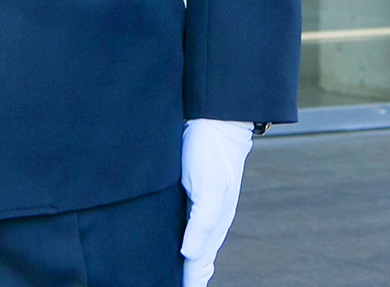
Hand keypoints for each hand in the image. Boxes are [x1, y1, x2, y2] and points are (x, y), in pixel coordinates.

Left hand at [180, 118, 253, 286]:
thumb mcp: (207, 186)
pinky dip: (183, 246)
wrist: (216, 120)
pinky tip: (174, 250)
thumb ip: (201, 222)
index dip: (190, 282)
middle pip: (200, 261)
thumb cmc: (212, 150)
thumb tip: (189, 254)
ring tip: (173, 279)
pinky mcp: (194, 198)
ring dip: (186, 265)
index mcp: (216, 224)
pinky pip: (189, 230)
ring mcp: (203, 210)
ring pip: (195, 248)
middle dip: (189, 278)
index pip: (199, 265)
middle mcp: (211, 221)